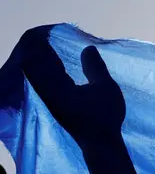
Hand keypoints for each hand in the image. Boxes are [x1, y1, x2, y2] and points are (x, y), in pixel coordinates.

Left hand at [20, 26, 124, 147]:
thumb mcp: (107, 89)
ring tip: (54, 45)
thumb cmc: (105, 118)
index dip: (43, 36)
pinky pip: (37, 77)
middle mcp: (43, 90)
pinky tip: (56, 63)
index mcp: (53, 85)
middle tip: (54, 34)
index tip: (57, 29)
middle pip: (29, 58)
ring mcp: (44, 97)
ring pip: (31, 68)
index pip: (36, 52)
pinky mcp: (49, 102)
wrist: (100, 144)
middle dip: (38, 43)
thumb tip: (87, 48)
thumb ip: (95, 67)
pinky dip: (44, 66)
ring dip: (40, 55)